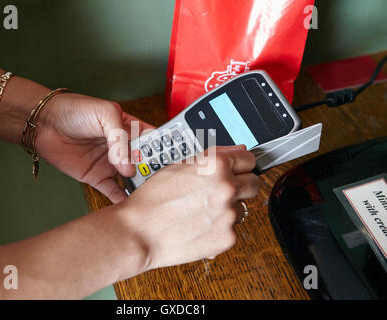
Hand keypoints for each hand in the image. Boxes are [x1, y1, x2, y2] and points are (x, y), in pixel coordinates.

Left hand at [35, 93, 152, 203]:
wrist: (44, 123)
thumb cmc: (74, 110)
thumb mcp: (104, 114)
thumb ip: (120, 138)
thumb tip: (128, 166)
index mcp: (130, 128)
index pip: (152, 140)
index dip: (163, 149)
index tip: (172, 160)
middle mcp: (123, 148)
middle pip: (145, 163)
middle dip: (154, 171)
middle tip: (163, 181)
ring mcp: (111, 164)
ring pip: (132, 179)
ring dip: (141, 186)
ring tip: (151, 194)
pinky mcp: (97, 177)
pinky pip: (113, 191)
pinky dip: (121, 199)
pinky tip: (131, 204)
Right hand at [117, 145, 259, 270]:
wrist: (139, 232)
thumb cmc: (152, 199)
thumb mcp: (178, 166)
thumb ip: (212, 158)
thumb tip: (236, 152)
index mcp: (216, 166)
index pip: (249, 159)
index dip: (241, 164)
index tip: (238, 169)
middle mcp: (226, 188)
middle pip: (253, 183)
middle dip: (241, 185)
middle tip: (223, 190)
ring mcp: (229, 214)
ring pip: (243, 207)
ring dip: (230, 207)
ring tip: (204, 210)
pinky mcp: (227, 237)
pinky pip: (232, 228)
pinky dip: (220, 228)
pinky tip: (201, 225)